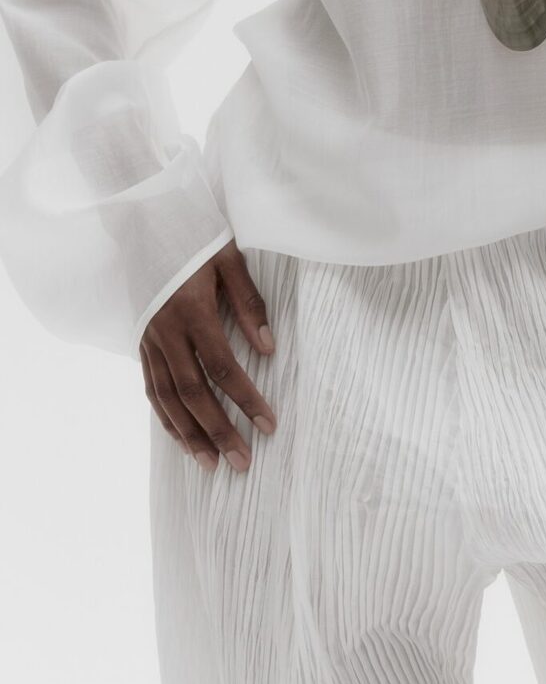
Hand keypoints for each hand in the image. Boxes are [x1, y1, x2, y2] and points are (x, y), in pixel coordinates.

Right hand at [139, 240, 277, 472]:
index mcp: (191, 311)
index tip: (268, 424)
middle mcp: (165, 332)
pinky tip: (181, 438)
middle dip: (219, 431)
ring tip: (211, 464)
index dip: (246, 399)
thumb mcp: (228, 260)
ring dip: (189, 434)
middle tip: (242, 462)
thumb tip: (268, 349)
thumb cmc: (194, 235)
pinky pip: (151, 387)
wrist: (144, 219)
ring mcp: (149, 339)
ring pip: (167, 398)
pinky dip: (166, 417)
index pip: (222, 368)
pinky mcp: (140, 341)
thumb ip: (249, 304)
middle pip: (193, 393)